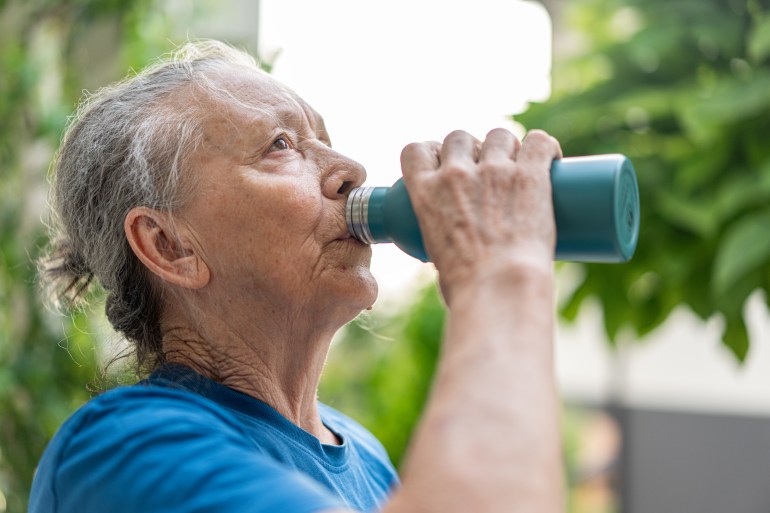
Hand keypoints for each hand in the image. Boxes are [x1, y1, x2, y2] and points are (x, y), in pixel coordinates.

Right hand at [400, 128, 561, 301]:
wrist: (499, 289)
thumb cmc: (467, 288)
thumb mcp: (438, 260)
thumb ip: (446, 245)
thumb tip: (459, 258)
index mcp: (425, 194)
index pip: (416, 151)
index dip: (432, 152)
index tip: (444, 163)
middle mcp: (456, 174)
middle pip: (459, 137)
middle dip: (472, 148)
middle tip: (486, 169)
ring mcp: (494, 171)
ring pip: (499, 135)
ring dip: (508, 146)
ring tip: (519, 166)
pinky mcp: (529, 175)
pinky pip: (538, 142)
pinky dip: (545, 147)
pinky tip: (551, 157)